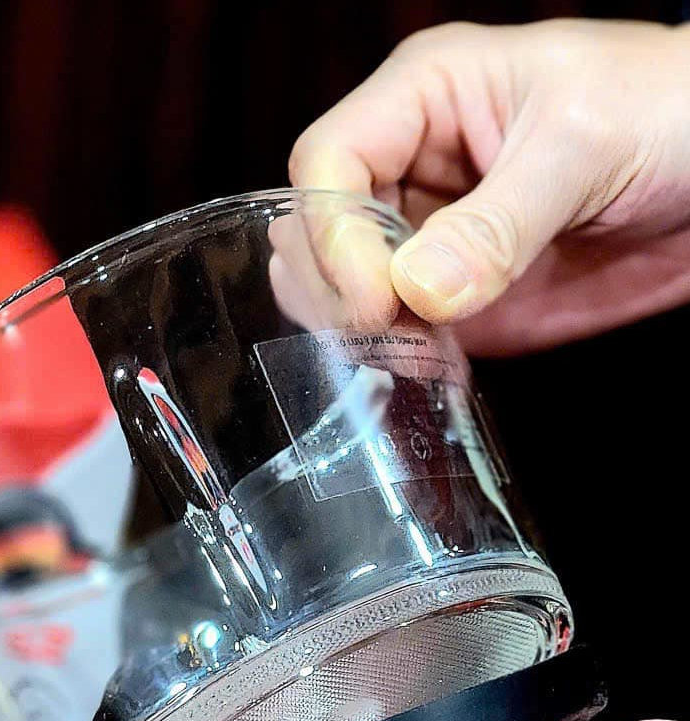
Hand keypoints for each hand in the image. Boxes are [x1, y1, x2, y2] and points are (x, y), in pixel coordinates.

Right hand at [289, 19, 689, 353]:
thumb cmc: (672, 107)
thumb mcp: (584, 144)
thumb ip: (499, 220)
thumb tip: (418, 290)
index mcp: (425, 99)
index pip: (328, 162)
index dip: (333, 232)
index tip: (374, 297)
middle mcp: (412, 169)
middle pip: (320, 234)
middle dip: (340, 288)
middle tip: (384, 330)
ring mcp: (430, 240)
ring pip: (346, 292)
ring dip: (362, 331)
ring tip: (403, 352)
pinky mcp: (457, 299)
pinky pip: (400, 335)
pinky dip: (398, 359)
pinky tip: (420, 366)